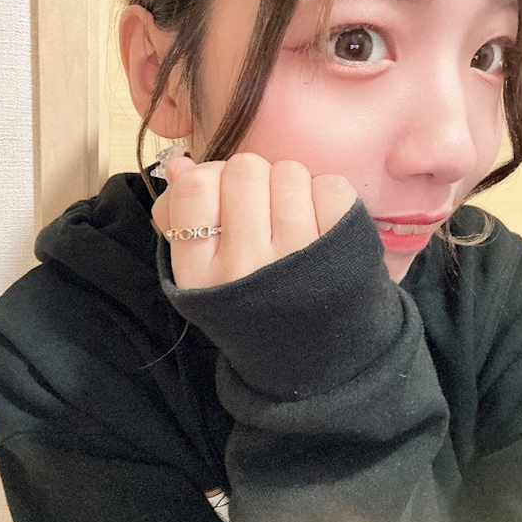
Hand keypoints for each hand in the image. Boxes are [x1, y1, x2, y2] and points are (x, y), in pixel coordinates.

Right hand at [151, 152, 358, 288]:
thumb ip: (181, 216)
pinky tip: (318, 224)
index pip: (195, 188)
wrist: (313, 360)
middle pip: (243, 170)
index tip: (221, 199)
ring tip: (291, 220)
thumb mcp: (202, 275)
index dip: (210, 179)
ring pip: (288, 173)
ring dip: (289, 187)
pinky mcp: (341, 250)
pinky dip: (325, 196)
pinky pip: (330, 186)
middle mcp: (245, 267)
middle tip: (260, 208)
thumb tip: (181, 162)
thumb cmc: (250, 304)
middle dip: (253, 180)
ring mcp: (296, 258)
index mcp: (200, 274)